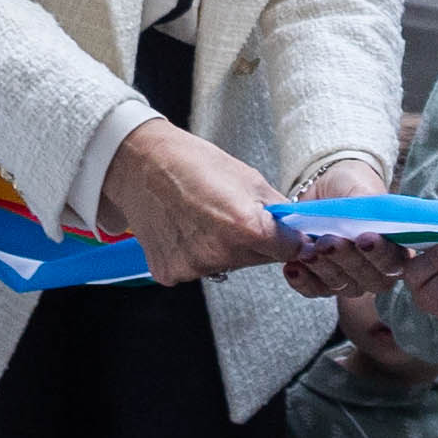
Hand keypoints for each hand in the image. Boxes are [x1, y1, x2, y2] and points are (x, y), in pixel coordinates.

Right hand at [99, 119, 292, 282]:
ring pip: (228, 265)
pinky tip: (186, 229)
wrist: (140, 164)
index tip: (288, 235)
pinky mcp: (170, 273)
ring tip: (205, 218)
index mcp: (246, 227)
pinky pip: (198, 269)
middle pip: (258, 260)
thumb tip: (297, 228)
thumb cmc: (191, 163)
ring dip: (226, 249)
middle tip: (235, 215)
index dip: (291, 240)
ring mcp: (194, 267)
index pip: (290, 250)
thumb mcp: (248, 178)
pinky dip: (197, 254)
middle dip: (258, 243)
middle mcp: (221, 253)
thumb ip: (277, 209)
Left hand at [277, 150, 406, 299]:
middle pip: (367, 279)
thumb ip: (370, 205)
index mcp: (394, 248)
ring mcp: (348, 279)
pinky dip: (302, 281)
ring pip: (340, 286)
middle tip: (328, 241)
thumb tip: (376, 214)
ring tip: (307, 251)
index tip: (364, 239)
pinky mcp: (321, 281)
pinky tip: (292, 267)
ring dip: (324, 269)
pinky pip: (313, 290)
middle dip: (346, 260)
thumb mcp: (361, 190)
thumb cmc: (351, 189)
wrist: (323, 190)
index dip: (381, 254)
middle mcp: (374, 270)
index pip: (394, 262)